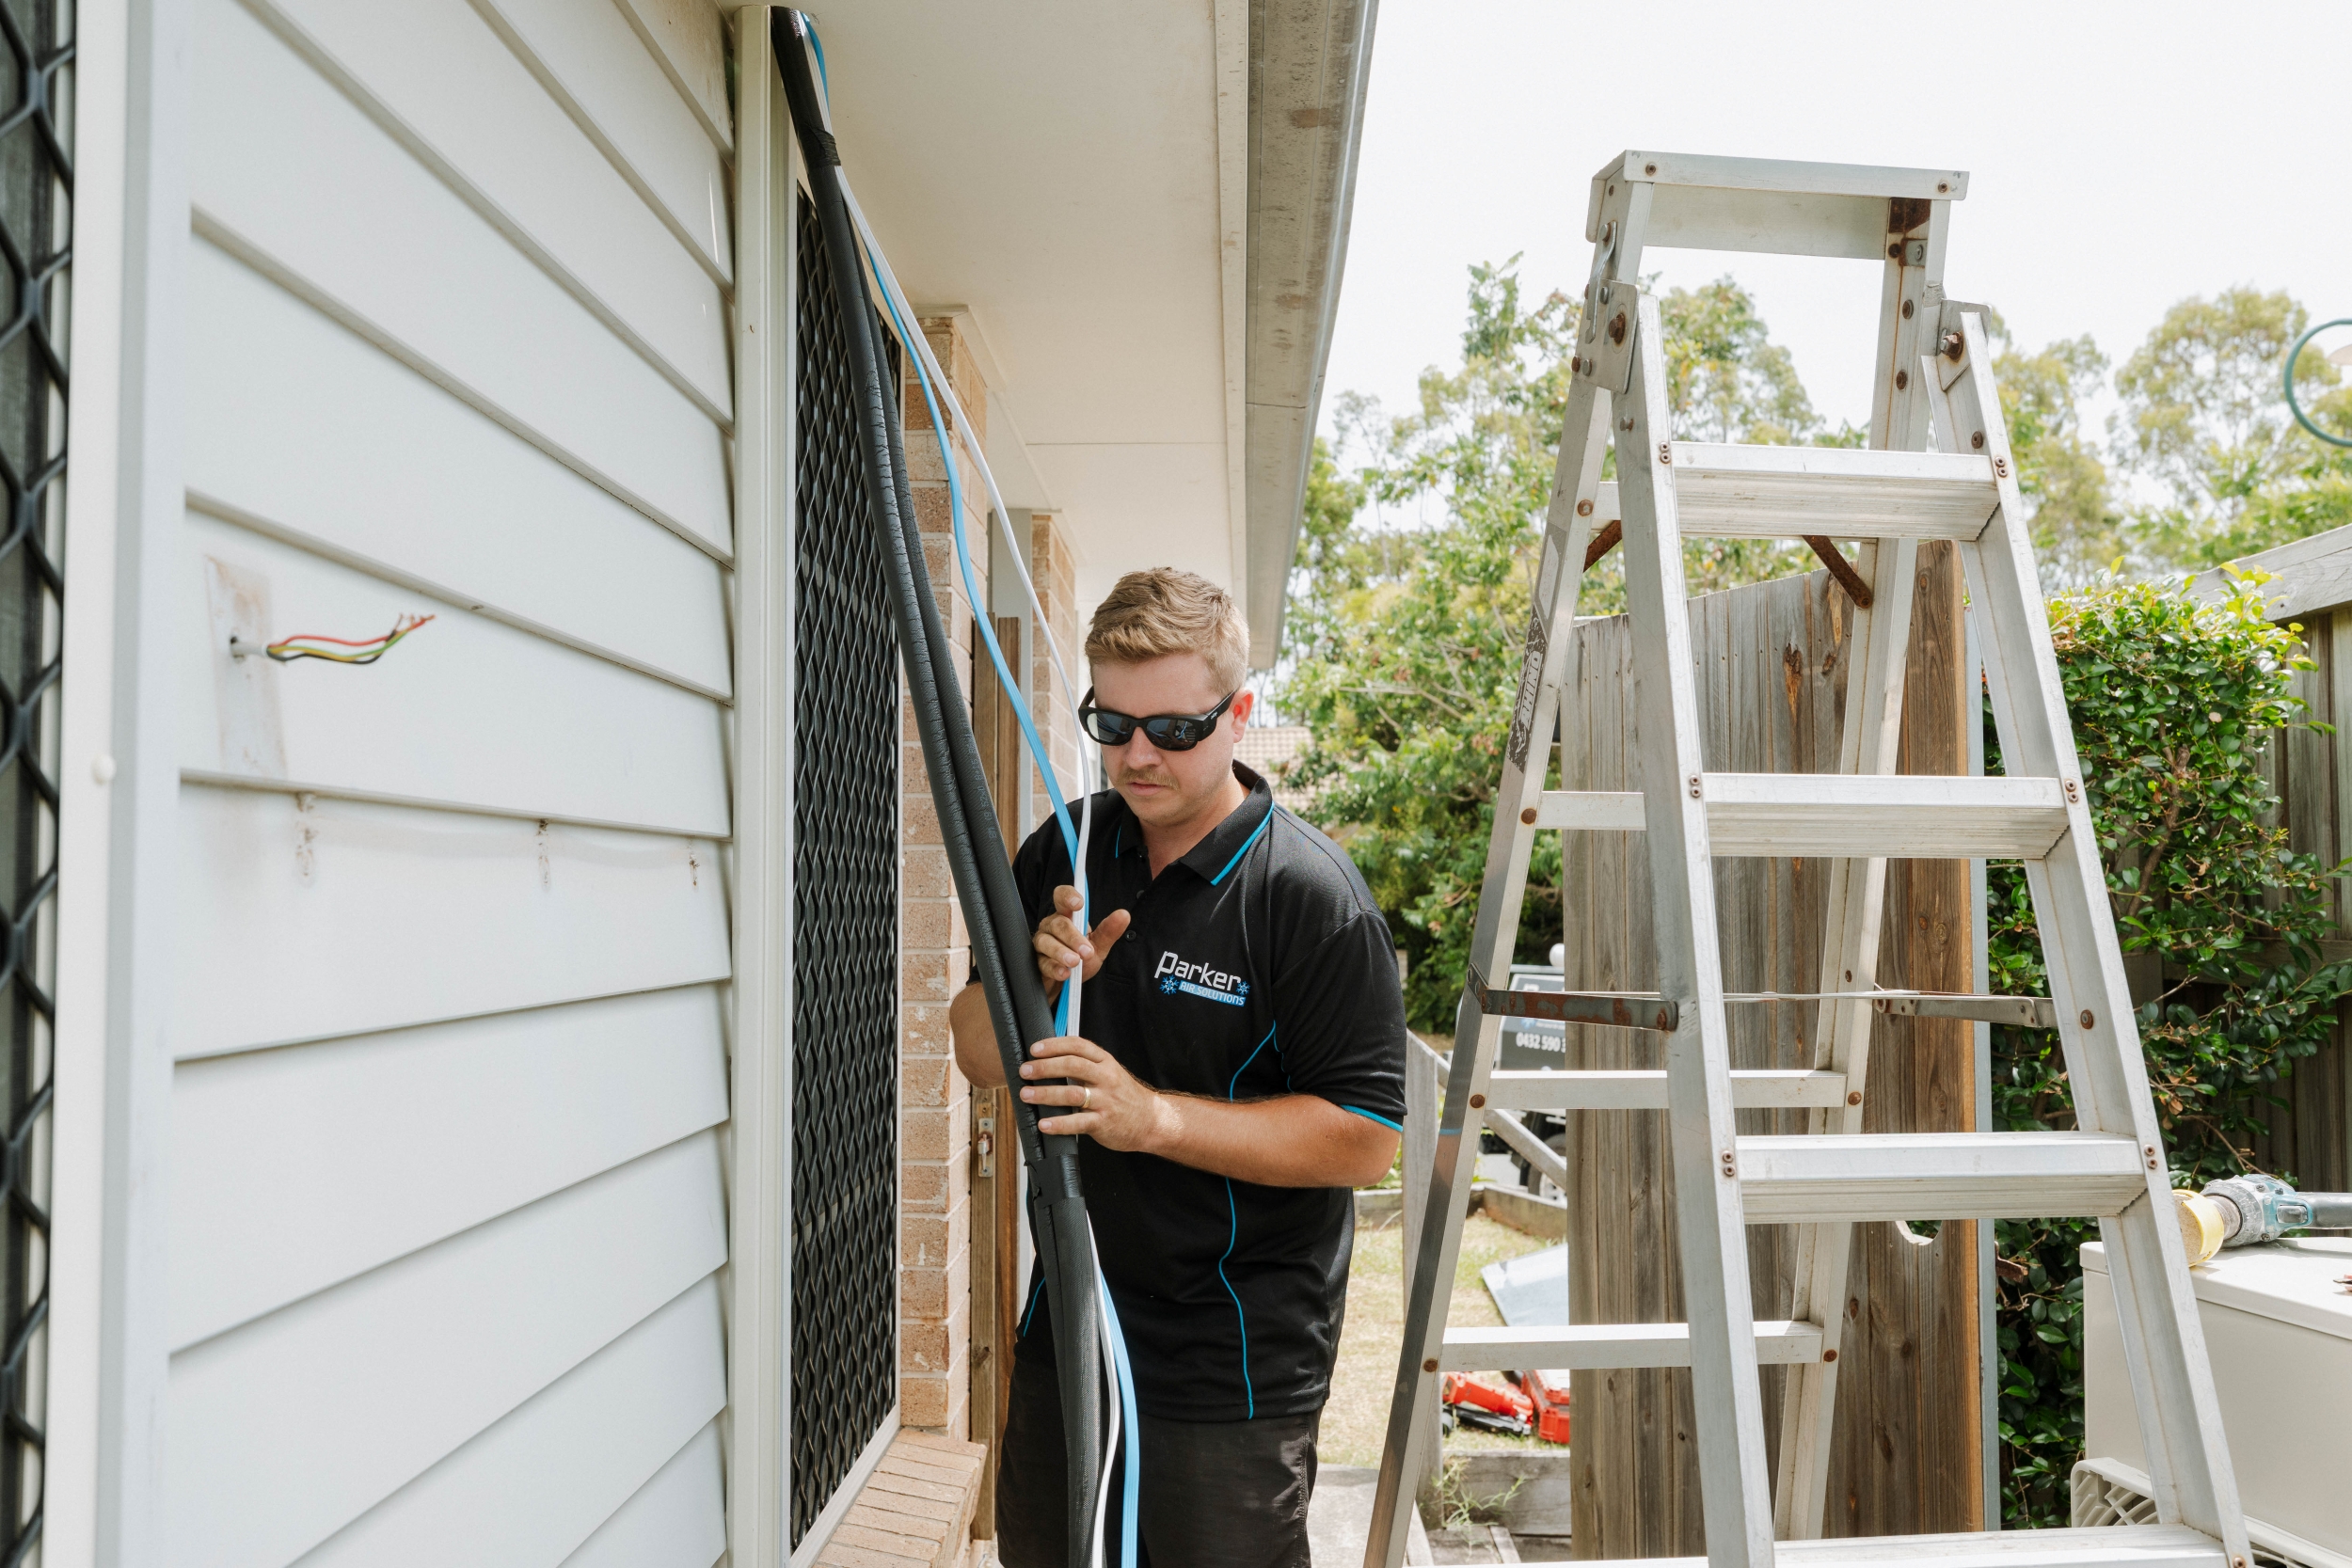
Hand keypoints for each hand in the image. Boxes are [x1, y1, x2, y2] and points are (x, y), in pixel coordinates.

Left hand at [1020, 1034, 1170, 1151]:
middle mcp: (1106, 1078)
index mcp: (1105, 1062)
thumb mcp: (1110, 1072)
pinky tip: (1044, 1124)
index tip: (1034, 1049)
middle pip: (1072, 1066)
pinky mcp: (1103, 1123)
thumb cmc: (1125, 1096)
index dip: (1054, 1045)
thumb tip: (1050, 1060)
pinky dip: (1058, 1124)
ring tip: (1027, 1094)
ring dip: (1045, 1094)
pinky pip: (1077, 1123)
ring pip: (1072, 1094)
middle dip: (1045, 1067)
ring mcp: (1105, 1101)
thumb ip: (1085, 1065)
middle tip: (1025, 1070)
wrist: (1151, 1120)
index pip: (1078, 1046)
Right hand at [1032, 886, 1131, 987]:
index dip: (1068, 896)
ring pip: (1046, 942)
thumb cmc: (1081, 960)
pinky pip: (1042, 963)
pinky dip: (1054, 968)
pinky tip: (1064, 973)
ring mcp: (1041, 944)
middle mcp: (1051, 927)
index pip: (1062, 897)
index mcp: (1066, 917)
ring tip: (1074, 962)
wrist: (1068, 986)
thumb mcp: (1098, 946)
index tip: (1078, 904)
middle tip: (1086, 951)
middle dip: (1072, 936)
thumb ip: (1108, 931)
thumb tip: (1124, 914)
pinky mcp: (1036, 962)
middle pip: (1058, 923)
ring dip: (1061, 952)